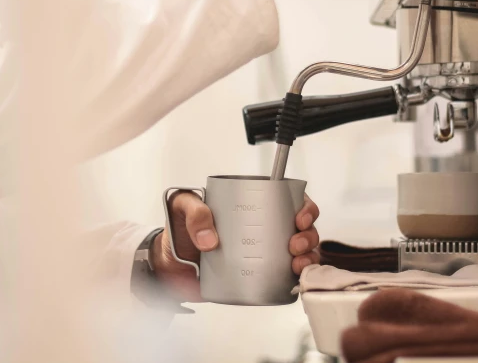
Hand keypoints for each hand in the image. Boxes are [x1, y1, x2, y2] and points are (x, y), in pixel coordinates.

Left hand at [151, 191, 320, 301]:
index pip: (288, 199)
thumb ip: (194, 212)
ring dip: (307, 256)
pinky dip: (298, 277)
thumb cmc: (179, 231)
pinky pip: (287, 276)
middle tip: (294, 244)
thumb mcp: (182, 208)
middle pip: (302, 226)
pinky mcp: (259, 276)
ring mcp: (264, 252)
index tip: (299, 217)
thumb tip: (210, 239)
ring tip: (295, 263)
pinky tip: (296, 278)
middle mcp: (264, 227)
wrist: (169, 265)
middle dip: (308, 235)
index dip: (304, 206)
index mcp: (252, 205)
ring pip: (301, 251)